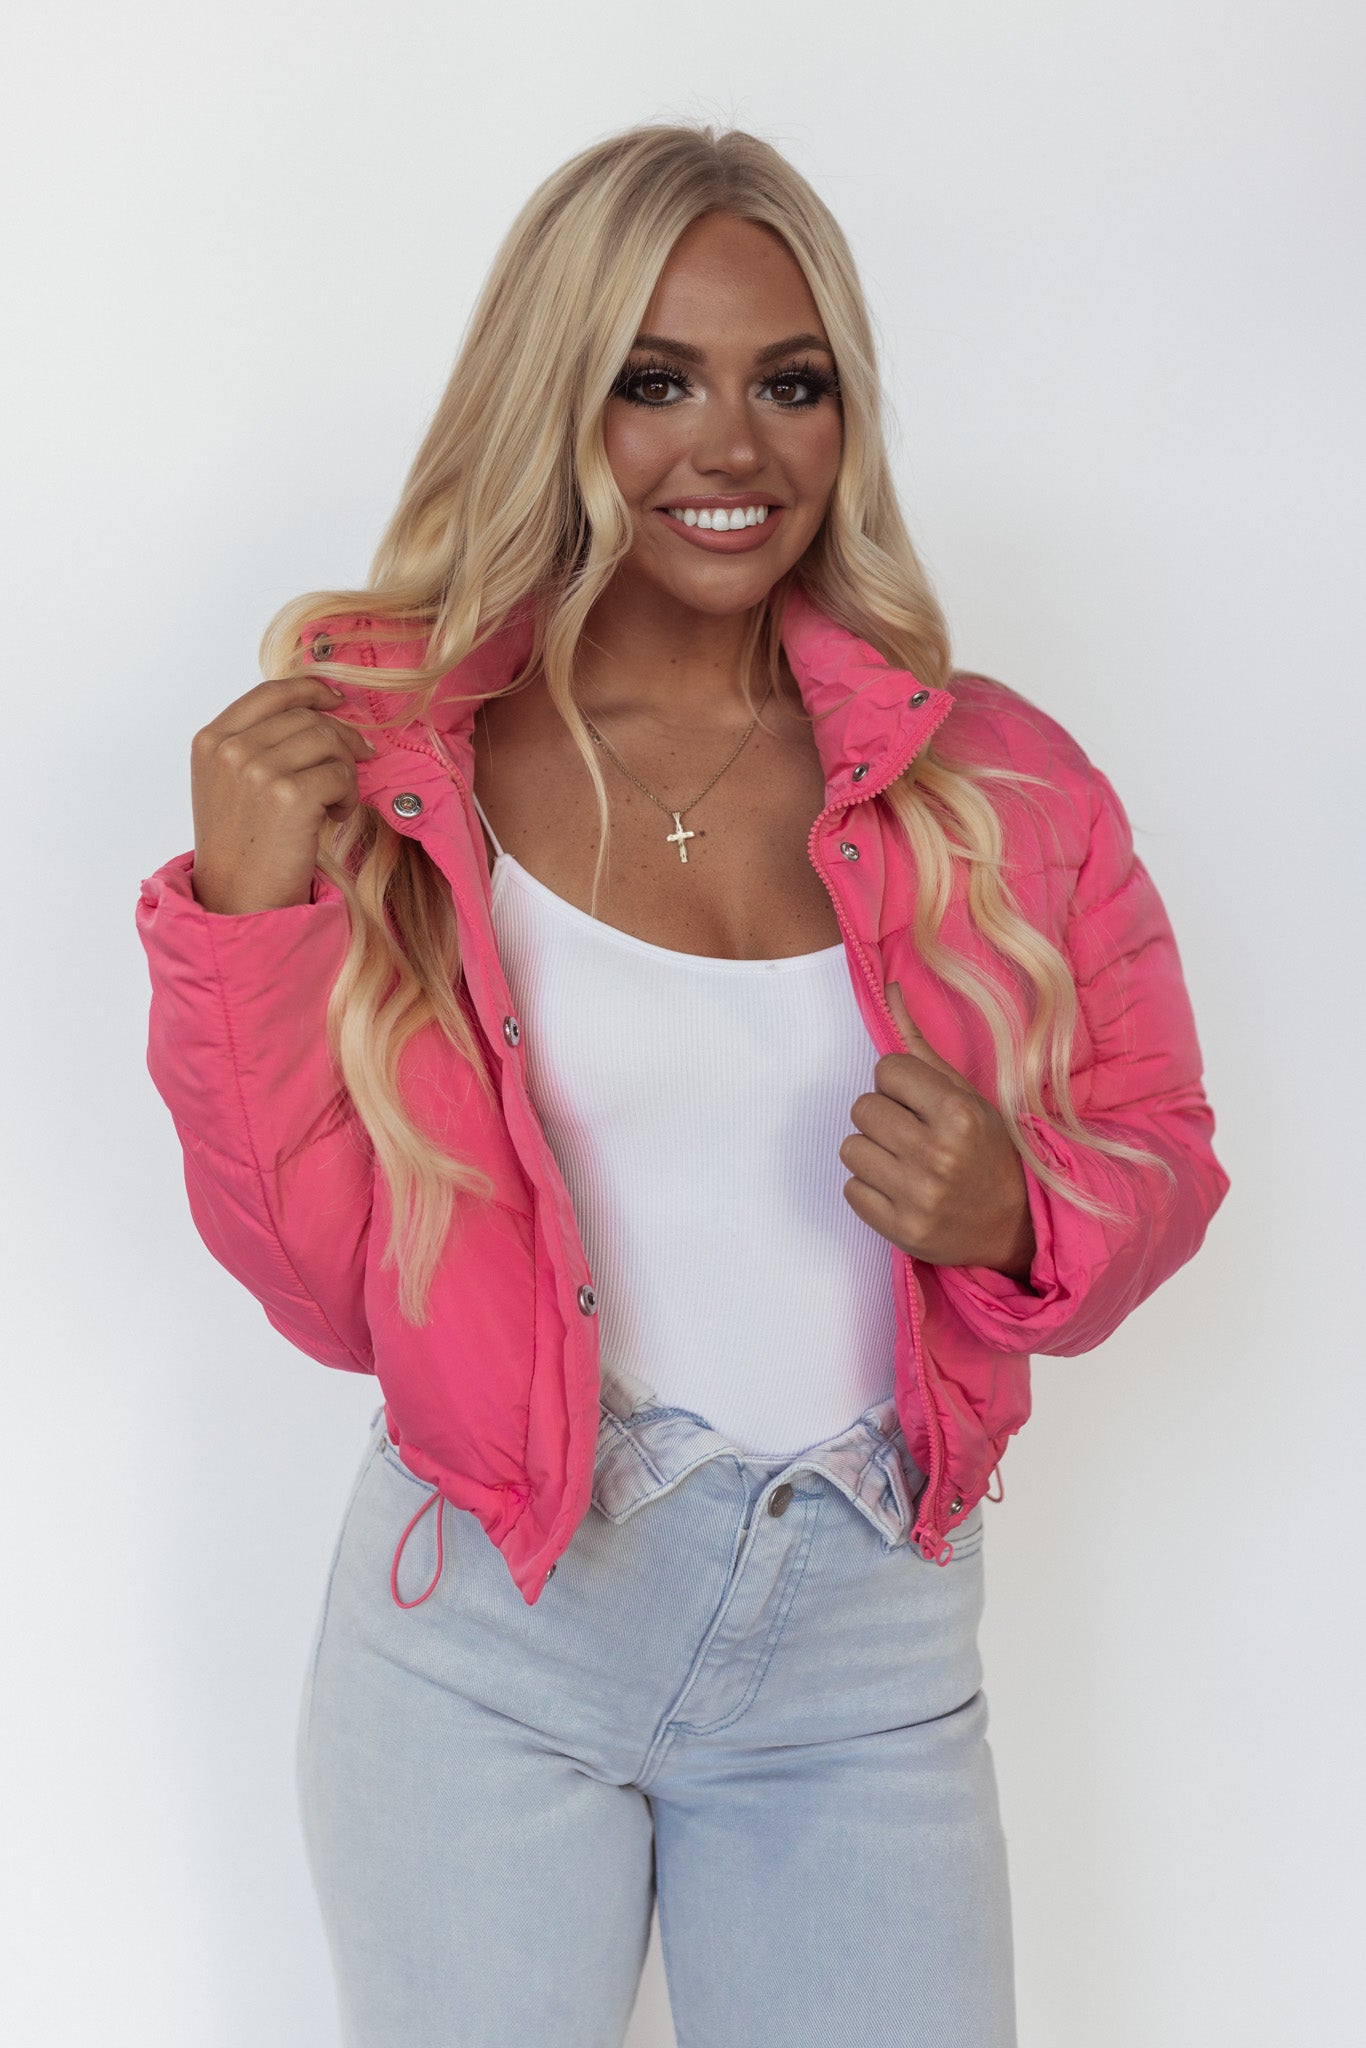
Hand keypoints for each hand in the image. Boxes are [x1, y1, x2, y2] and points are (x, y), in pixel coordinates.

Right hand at [189, 676, 375, 914]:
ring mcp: (256, 770)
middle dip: (341, 739)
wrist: (237, 900)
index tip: (337, 701)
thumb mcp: (230, 785)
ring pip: (328, 741)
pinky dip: (348, 796)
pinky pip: (340, 775)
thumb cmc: (241, 848)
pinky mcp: (287, 795)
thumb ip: (257, 745)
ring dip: (345, 770)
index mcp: (211, 740)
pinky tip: (334, 817)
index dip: (311, 689)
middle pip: (307, 717)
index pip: (271, 692)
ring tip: (336, 801)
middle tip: (357, 761)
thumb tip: (318, 714)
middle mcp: (230, 749)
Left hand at [839, 982, 1036, 1280]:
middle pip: (862, 1108)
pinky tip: (900, 1189)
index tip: (919, 1101)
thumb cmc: (987, 1150)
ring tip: (905, 1162)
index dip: (898, 1082)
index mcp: (958, 1115)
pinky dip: (869, 1188)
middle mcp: (937, 1155)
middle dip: (883, 1115)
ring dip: (872, 1152)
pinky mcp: (901, 1230)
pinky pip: (850, 1189)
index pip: (886, 1070)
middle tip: (912, 1132)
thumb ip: (920, 1044)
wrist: (1014, 1225)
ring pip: (850, 1149)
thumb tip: (888, 988)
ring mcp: (918, 1197)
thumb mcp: (966, 1094)